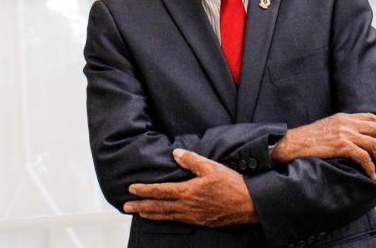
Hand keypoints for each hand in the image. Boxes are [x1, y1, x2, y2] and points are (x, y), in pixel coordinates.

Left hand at [124, 149, 257, 226]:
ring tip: (139, 213)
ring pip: (167, 216)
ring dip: (151, 214)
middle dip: (140, 206)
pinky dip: (166, 219)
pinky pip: (178, 220)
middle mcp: (187, 206)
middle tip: (126, 206)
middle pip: (159, 207)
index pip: (160, 191)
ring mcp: (194, 216)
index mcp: (188, 191)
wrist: (249, 204)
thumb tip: (175, 154)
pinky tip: (164, 217)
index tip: (132, 189)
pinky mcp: (201, 221)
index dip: (144, 190)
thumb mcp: (211, 166)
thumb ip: (191, 160)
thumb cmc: (232, 184)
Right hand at [271, 112, 375, 179]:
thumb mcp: (328, 126)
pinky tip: (372, 174)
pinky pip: (364, 156)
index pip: (371, 117)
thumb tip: (357, 136)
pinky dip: (371, 167)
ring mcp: (344, 133)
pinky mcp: (341, 146)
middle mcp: (347, 123)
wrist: (295, 142)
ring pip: (374, 144)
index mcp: (344, 117)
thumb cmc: (309, 138)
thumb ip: (343, 127)